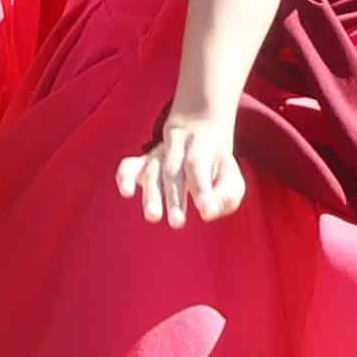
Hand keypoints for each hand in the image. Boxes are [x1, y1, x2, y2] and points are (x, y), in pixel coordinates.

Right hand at [116, 105, 246, 225]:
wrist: (198, 133)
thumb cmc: (218, 168)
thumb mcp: (231, 179)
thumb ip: (227, 197)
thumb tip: (210, 212)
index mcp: (202, 147)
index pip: (198, 166)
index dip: (202, 190)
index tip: (207, 213)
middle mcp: (177, 147)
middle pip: (173, 171)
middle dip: (174, 198)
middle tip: (177, 223)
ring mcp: (158, 154)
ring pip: (152, 172)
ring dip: (152, 195)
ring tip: (153, 217)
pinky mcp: (144, 162)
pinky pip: (129, 166)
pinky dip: (125, 177)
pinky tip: (126, 192)